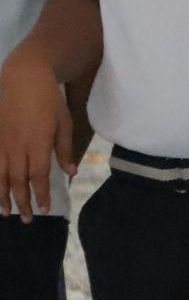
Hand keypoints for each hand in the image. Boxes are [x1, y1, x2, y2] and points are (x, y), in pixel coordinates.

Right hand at [0, 53, 75, 221]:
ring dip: (3, 196)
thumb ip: (65, 150)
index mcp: (38, 144)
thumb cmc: (50, 101)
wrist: (23, 79)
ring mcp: (3, 143)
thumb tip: (71, 173)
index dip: (41, 195)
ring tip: (5, 213)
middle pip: (18, 181)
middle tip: (26, 220)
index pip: (38, 177)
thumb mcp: (64, 123)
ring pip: (0, 176)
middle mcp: (18, 147)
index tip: (45, 210)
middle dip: (22, 202)